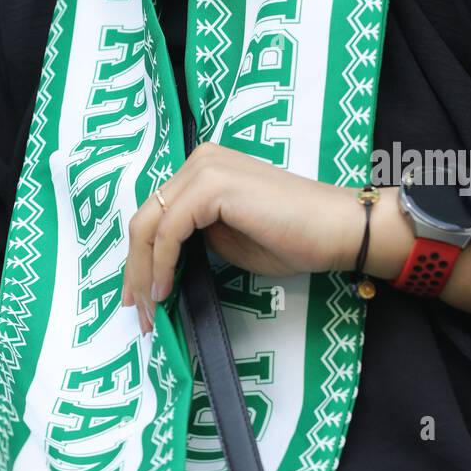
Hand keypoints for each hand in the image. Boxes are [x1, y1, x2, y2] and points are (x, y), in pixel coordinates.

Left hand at [121, 141, 359, 333]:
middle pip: (145, 217)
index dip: (140, 257)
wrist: (335, 230)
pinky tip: (165, 289)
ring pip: (150, 224)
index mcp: (202, 168)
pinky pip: (170, 230)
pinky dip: (162, 263)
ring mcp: (204, 168)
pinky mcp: (212, 185)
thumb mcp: (227, 238)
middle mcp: (199, 160)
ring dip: (143, 272)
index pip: (156, 214)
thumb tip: (159, 264)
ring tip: (149, 310)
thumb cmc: (292, 237)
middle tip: (137, 310)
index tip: (139, 296)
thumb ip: (193, 238)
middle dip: (135, 268)